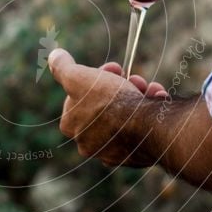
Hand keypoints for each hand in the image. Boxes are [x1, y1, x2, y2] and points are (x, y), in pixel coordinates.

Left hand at [49, 49, 161, 167]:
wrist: (144, 127)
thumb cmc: (109, 102)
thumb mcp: (79, 77)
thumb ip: (63, 68)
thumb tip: (53, 56)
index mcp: (72, 125)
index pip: (81, 95)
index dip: (98, 77)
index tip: (114, 69)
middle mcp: (89, 142)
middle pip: (105, 104)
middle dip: (121, 86)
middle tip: (133, 77)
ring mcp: (113, 150)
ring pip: (125, 116)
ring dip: (139, 96)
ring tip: (149, 88)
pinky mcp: (136, 155)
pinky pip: (142, 127)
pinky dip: (150, 112)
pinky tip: (158, 100)